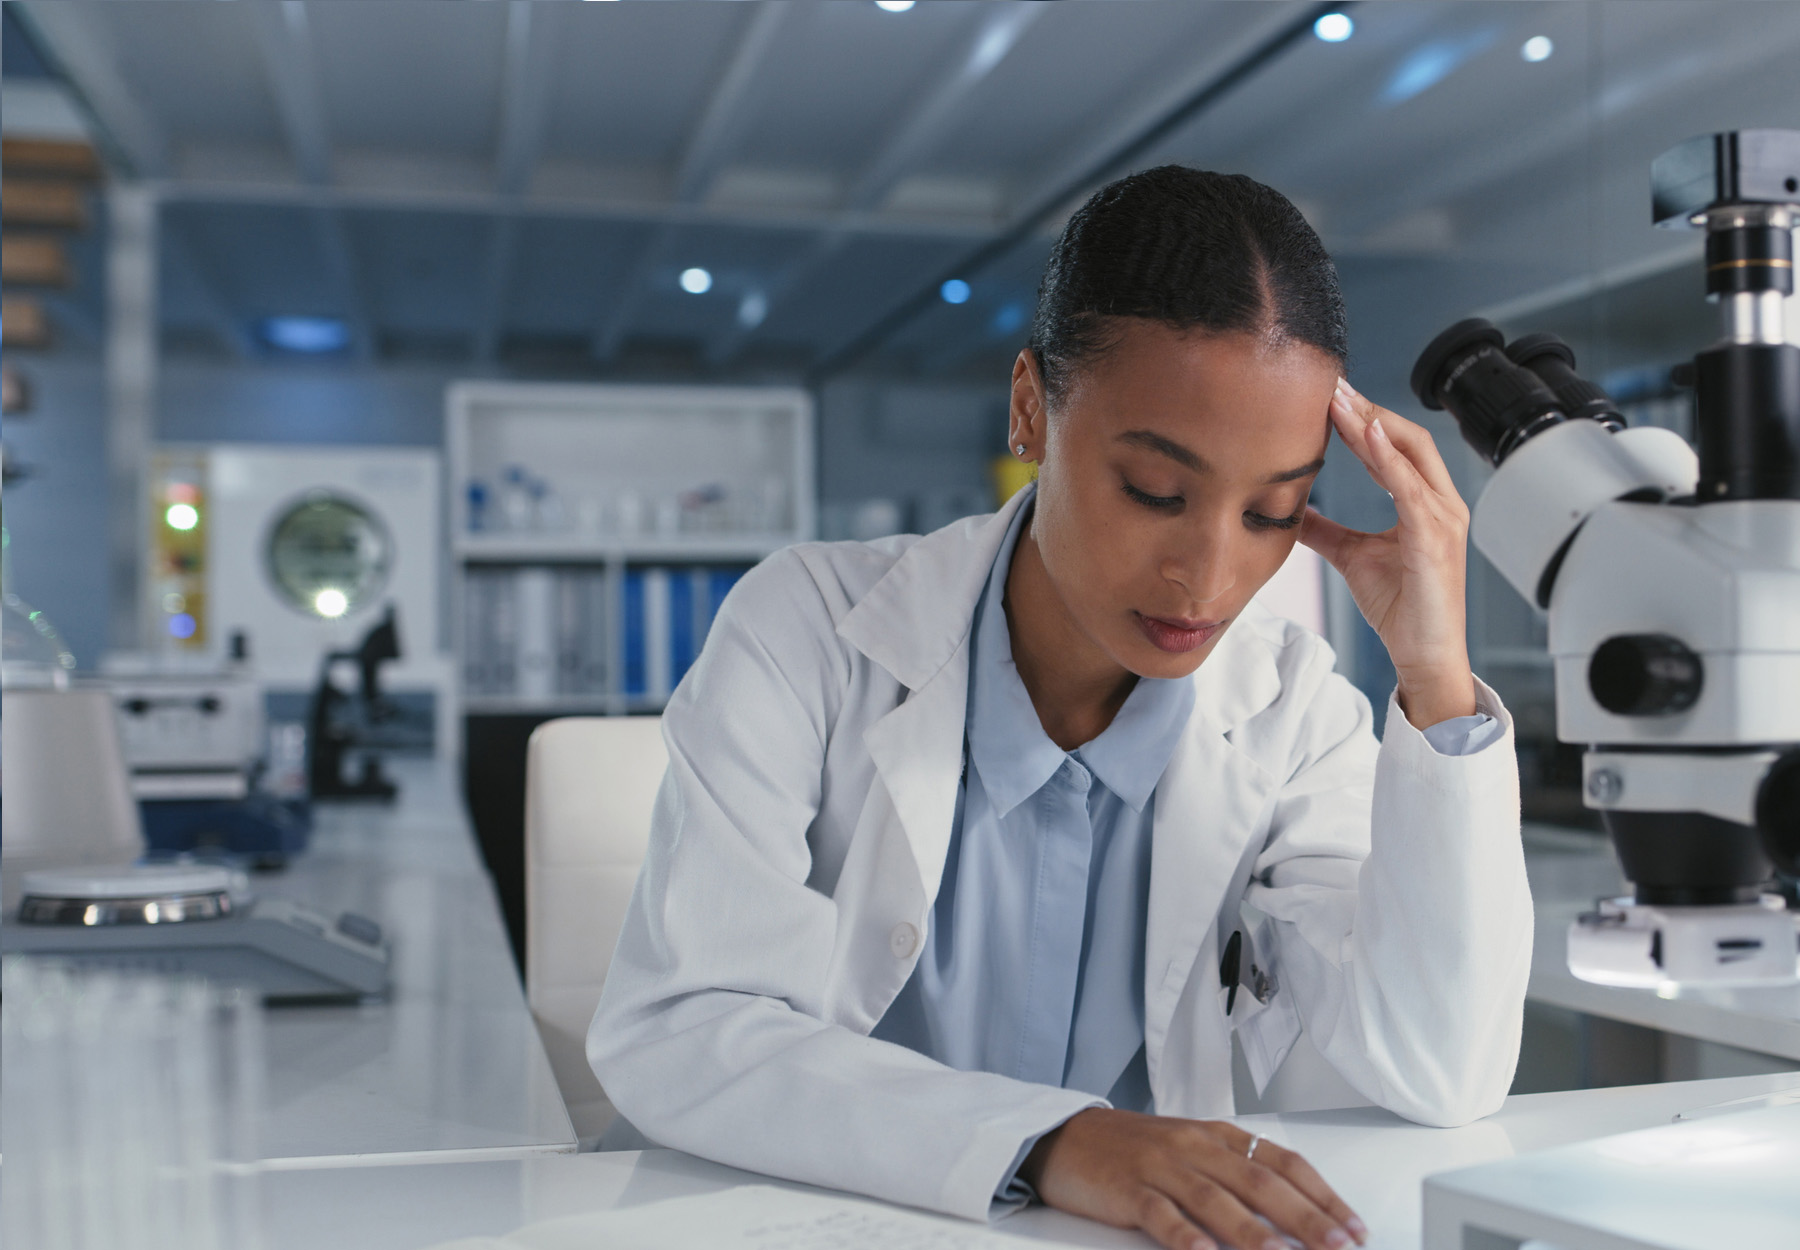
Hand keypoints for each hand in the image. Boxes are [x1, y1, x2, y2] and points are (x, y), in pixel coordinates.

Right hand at [1019, 1108, 1365, 1249]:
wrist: (1066, 1137)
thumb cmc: (1133, 1152)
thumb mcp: (1191, 1153)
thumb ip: (1235, 1178)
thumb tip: (1292, 1218)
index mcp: (1216, 1136)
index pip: (1281, 1162)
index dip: (1322, 1195)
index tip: (1353, 1227)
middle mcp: (1195, 1146)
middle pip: (1259, 1181)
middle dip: (1305, 1217)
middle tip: (1338, 1246)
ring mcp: (1161, 1167)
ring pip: (1215, 1198)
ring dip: (1253, 1231)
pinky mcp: (1128, 1188)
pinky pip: (1161, 1214)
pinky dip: (1185, 1236)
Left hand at [1300, 377, 1476, 729]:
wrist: (1423, 656)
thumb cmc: (1400, 608)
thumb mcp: (1352, 556)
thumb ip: (1325, 529)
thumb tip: (1292, 509)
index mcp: (1425, 503)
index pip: (1395, 446)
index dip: (1364, 418)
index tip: (1330, 396)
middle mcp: (1441, 504)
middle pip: (1407, 438)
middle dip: (1368, 409)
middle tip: (1331, 385)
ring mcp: (1442, 520)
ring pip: (1409, 455)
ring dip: (1372, 424)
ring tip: (1340, 400)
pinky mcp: (1434, 541)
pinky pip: (1411, 490)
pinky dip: (1389, 459)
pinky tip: (1367, 435)